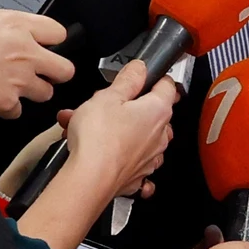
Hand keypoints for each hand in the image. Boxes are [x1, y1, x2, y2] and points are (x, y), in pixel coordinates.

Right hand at [0, 0, 76, 117]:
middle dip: (55, 71)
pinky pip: (18, 112)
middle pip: (65, 68)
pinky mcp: (5, 103)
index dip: (52, 38)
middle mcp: (24, 53)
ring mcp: (17, 80)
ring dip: (34, 91)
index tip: (43, 43)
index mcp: (16, 25)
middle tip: (42, 71)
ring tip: (19, 87)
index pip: (58, 32)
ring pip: (46, 93)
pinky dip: (9, 109)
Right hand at [63, 60, 177, 198]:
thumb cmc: (99, 139)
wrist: (89, 179)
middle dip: (122, 106)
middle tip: (98, 105)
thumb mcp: (108, 96)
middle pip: (148, 112)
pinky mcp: (137, 175)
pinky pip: (128, 159)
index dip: (153, 78)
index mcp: (158, 111)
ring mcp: (150, 157)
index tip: (140, 77)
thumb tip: (140, 68)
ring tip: (82, 126)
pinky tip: (96, 150)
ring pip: (135, 135)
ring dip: (111, 129)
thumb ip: (128, 79)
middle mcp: (160, 135)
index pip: (167, 86)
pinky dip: (113, 153)